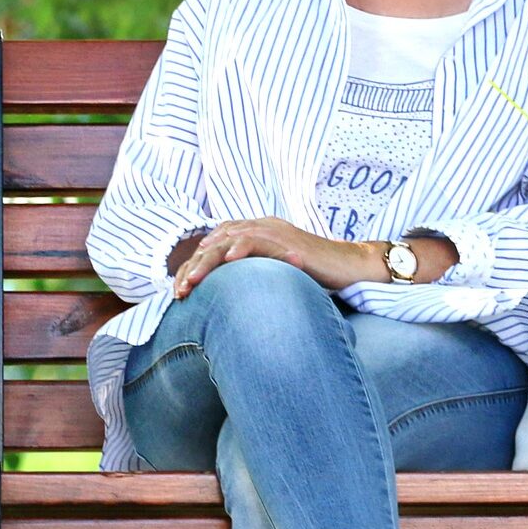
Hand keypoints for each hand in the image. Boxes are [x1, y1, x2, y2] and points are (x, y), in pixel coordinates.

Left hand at [173, 217, 368, 297]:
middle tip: (179, 292)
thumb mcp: (276, 275)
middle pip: (214, 242)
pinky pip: (257, 238)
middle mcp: (259, 227)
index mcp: (254, 234)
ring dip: (207, 263)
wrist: (349, 266)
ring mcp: (272, 230)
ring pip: (228, 240)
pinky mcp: (285, 238)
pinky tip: (228, 262)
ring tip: (191, 283)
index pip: (214, 245)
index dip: (194, 267)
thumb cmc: (316, 275)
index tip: (180, 291)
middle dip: (193, 267)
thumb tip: (229, 301)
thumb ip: (254, 277)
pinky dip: (240, 248)